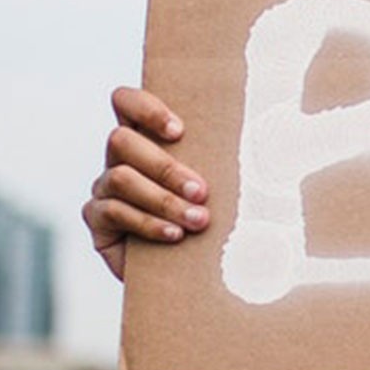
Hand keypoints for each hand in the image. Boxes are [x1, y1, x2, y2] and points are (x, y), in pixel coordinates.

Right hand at [87, 86, 211, 281]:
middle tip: (202, 192)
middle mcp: (119, 158)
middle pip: (121, 140)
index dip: (146, 109)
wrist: (186, 266)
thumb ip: (224, 160)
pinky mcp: (96, 218)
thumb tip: (273, 142)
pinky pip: (114, 212)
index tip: (179, 132)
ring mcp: (103, 187)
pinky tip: (174, 235)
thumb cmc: (207, 218)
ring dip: (163, 200)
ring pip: (121, 178)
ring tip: (197, 220)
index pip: (126, 103)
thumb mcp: (216, 185)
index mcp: (144, 138)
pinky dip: (149, 223)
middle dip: (165, 167)